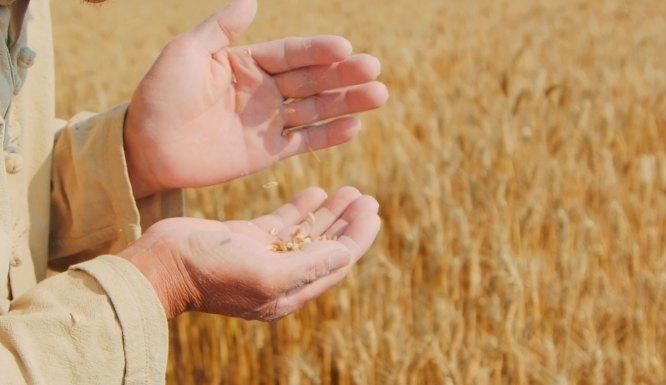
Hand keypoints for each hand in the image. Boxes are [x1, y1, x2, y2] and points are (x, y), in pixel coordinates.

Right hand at [119, 187, 380, 319]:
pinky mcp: (247, 238)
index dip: (357, 237)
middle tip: (367, 198)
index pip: (335, 262)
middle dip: (348, 223)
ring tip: (351, 191)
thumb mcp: (263, 273)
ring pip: (307, 232)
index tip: (374, 212)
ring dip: (329, 213)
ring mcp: (263, 255)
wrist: (160, 265)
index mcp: (289, 291)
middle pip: (326, 246)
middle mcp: (280, 275)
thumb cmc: (209, 273)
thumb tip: (346, 255)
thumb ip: (307, 266)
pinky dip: (301, 207)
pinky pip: (282, 222)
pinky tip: (317, 191)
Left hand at [124, 0, 388, 197]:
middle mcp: (264, 91)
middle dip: (344, 75)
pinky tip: (354, 127)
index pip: (292, 53)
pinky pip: (304, 142)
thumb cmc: (160, 95)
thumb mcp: (185, 53)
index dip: (318, 51)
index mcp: (248, 63)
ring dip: (347, 103)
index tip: (344, 48)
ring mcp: (268, 122)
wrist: (146, 148)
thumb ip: (221, 29)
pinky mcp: (268, 153)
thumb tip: (252, 0)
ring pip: (316, 110)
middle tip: (374, 70)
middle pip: (312, 80)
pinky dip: (329, 136)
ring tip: (378, 96)